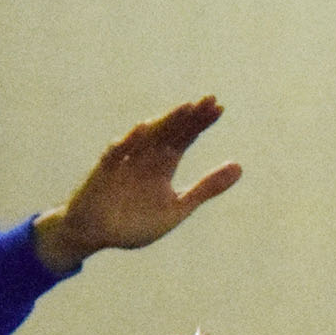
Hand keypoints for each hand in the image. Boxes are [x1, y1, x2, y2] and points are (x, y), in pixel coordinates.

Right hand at [32, 98, 242, 274]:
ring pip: (148, 137)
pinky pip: (116, 153)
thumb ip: (206, 188)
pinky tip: (142, 129)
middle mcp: (146, 157)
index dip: (201, 122)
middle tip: (209, 100)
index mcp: (164, 164)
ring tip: (185, 108)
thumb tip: (240, 166)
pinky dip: (128, 142)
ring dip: (165, 122)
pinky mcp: (104, 172)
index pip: (185, 137)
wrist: (95, 235)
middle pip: (170, 131)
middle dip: (189, 116)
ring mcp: (125, 162)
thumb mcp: (178, 207)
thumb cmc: (134, 222)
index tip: (220, 108)